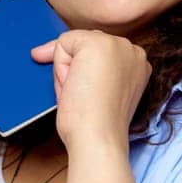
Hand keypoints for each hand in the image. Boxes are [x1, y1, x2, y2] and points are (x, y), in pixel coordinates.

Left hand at [29, 29, 150, 152]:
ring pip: (74, 44)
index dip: (84, 73)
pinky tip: (74, 86)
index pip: (100, 54)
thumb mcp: (98, 91)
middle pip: (86, 45)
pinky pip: (63, 43)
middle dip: (76, 71)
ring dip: (68, 71)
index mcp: (137, 64)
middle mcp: (132, 50)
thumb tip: (44, 51)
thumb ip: (88, 70)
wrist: (98, 138)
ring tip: (81, 95)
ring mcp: (117, 44)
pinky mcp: (98, 43)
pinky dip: (60, 67)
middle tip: (85, 99)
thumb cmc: (95, 126)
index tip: (89, 96)